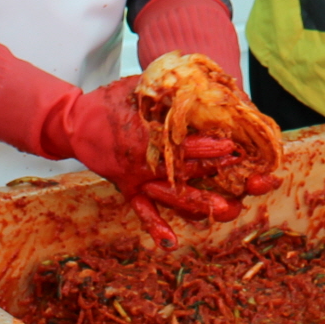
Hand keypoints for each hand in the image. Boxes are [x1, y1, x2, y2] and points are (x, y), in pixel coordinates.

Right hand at [50, 77, 257, 246]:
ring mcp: (138, 179)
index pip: (184, 144)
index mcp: (149, 136)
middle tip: (248, 183)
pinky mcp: (129, 189)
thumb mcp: (140, 88)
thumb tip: (198, 79)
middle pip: (187, 173)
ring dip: (200, 203)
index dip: (209, 147)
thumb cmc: (111, 100)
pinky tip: (170, 244)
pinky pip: (143, 212)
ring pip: (173, 196)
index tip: (232, 148)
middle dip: (219, 177)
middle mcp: (147, 162)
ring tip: (227, 210)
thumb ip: (168, 88)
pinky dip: (155, 228)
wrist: (76, 122)